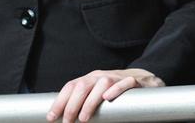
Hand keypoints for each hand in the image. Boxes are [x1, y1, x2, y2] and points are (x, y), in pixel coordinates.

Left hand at [46, 68, 161, 122]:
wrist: (143, 80)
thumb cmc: (114, 91)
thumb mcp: (96, 93)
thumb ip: (83, 102)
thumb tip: (66, 118)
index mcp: (90, 79)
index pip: (71, 86)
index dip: (59, 101)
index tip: (51, 117)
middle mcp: (100, 76)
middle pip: (83, 85)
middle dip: (72, 105)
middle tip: (68, 122)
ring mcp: (117, 77)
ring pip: (102, 84)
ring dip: (90, 102)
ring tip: (84, 118)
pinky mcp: (133, 82)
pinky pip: (124, 83)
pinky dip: (116, 90)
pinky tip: (107, 98)